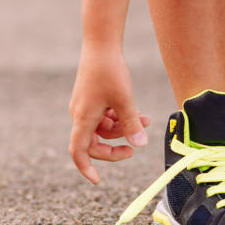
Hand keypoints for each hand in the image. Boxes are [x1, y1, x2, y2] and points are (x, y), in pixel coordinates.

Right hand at [68, 45, 149, 184]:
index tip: (97, 180)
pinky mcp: (93, 100)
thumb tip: (140, 146)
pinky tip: (137, 112)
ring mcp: (86, 107)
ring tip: (145, 119)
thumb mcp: (124, 99)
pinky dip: (120, 117)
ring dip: (123, 129)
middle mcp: (80, 115)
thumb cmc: (110, 71)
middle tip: (134, 150)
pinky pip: (106, 117)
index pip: (79, 151)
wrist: (101, 44)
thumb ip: (131, 124)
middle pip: (95, 143)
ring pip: (104, 129)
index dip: (86, 168)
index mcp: (83, 118)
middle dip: (115, 147)